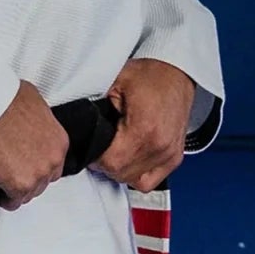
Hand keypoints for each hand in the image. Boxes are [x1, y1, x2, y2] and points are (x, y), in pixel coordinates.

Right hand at [0, 81, 69, 208]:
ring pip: (28, 193)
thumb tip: (29, 119)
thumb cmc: (4, 100)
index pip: (53, 165)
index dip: (36, 165)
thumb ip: (38, 120)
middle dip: (27, 176)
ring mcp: (38, 174)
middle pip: (42, 181)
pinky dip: (3, 198)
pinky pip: (12, 202)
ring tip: (2, 176)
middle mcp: (53, 160)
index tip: (26, 164)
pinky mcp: (19, 185)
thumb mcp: (33, 102)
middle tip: (11, 168)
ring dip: (15, 187)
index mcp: (59, 142)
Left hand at [95, 60, 194, 191]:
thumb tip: (78, 128)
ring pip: (134, 180)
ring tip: (116, 149)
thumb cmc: (149, 76)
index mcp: (144, 129)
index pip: (110, 163)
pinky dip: (137, 174)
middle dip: (106, 163)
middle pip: (121, 174)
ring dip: (120, 169)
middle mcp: (160, 145)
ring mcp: (169, 154)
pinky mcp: (175, 158)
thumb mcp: (114, 84)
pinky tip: (130, 159)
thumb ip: (95, 110)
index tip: (93, 143)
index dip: (95, 156)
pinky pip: (150, 181)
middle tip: (102, 144)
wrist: (176, 72)